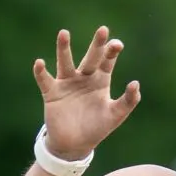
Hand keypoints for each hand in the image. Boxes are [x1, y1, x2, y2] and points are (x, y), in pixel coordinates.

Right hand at [32, 26, 141, 160]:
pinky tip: (39, 63)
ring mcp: (67, 83)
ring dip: (64, 49)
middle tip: (103, 30)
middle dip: (96, 45)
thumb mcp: (115, 116)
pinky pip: (45, 80)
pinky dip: (41, 72)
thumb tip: (136, 83)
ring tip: (63, 33)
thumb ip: (128, 101)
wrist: (74, 146)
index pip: (107, 62)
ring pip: (65, 63)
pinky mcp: (52, 93)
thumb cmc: (96, 129)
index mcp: (100, 81)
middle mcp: (84, 78)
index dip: (112, 52)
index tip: (117, 44)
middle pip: (90, 58)